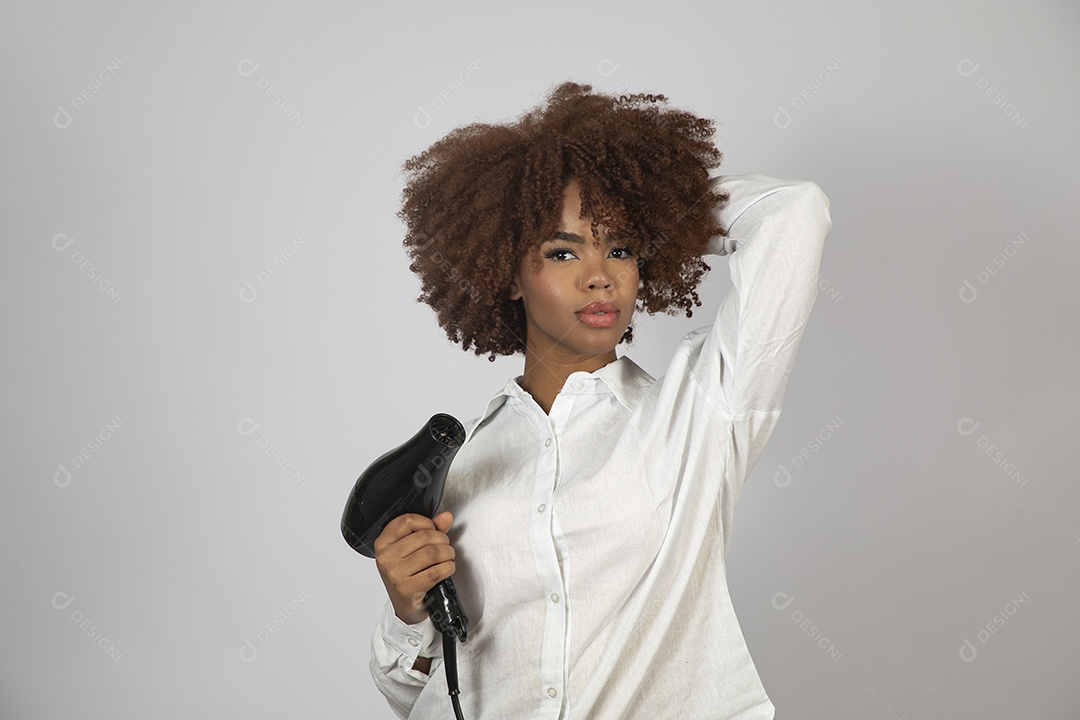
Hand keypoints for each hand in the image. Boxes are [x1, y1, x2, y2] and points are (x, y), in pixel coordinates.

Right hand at [373, 511, 455, 625]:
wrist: (406, 607)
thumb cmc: (409, 576)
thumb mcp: (413, 550)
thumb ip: (429, 530)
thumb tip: (445, 517)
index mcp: (383, 543)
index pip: (406, 520)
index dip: (427, 522)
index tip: (433, 530)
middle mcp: (386, 558)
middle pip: (424, 536)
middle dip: (442, 540)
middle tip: (445, 547)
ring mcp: (395, 574)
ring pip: (432, 552)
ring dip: (447, 553)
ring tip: (447, 558)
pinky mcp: (407, 589)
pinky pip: (436, 571)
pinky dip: (448, 568)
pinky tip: (447, 569)